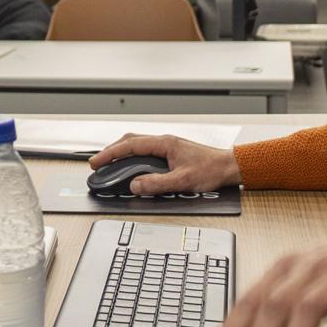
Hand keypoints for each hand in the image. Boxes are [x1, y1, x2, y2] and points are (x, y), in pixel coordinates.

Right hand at [87, 133, 238, 196]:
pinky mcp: (171, 152)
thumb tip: (135, 185)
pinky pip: (146, 150)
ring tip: (110, 164)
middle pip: (130, 141)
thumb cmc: (211, 170)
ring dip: (121, 152)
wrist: (229, 166)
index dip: (110, 153)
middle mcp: (164, 141)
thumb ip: (157, 184)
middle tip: (98, 163)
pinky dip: (133, 156)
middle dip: (111, 151)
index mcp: (164, 143)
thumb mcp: (183, 181)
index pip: (130, 145)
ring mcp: (167, 146)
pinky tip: (132, 165)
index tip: (96, 161)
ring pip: (137, 144)